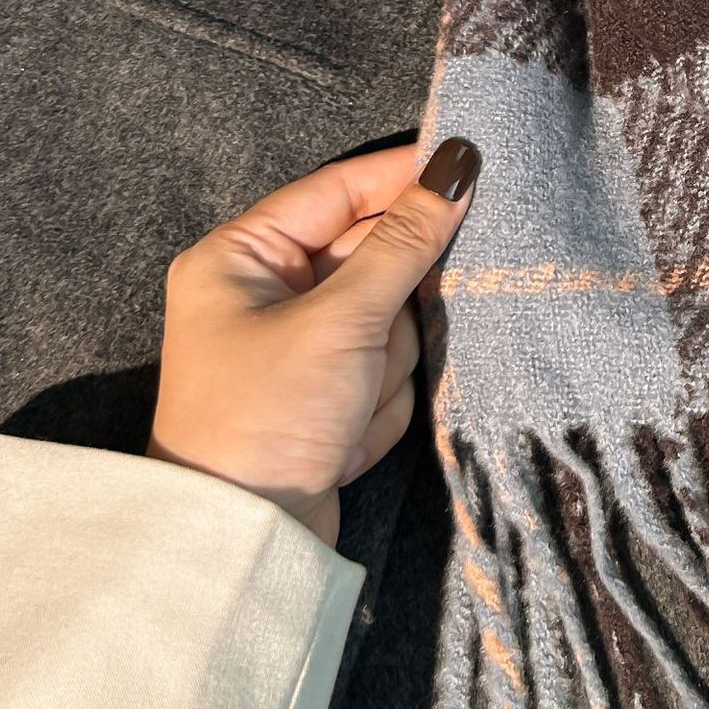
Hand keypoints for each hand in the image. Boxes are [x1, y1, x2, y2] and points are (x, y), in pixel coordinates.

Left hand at [147, 137, 479, 546]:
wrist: (240, 545)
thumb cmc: (266, 416)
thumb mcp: (341, 321)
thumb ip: (404, 243)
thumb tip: (454, 167)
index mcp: (241, 258)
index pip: (336, 191)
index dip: (401, 179)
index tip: (467, 163)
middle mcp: (263, 295)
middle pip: (371, 261)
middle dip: (387, 308)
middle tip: (382, 331)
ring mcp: (297, 350)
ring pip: (388, 321)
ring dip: (383, 366)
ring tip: (347, 405)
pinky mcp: (323, 397)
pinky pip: (383, 372)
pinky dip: (377, 404)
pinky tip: (345, 437)